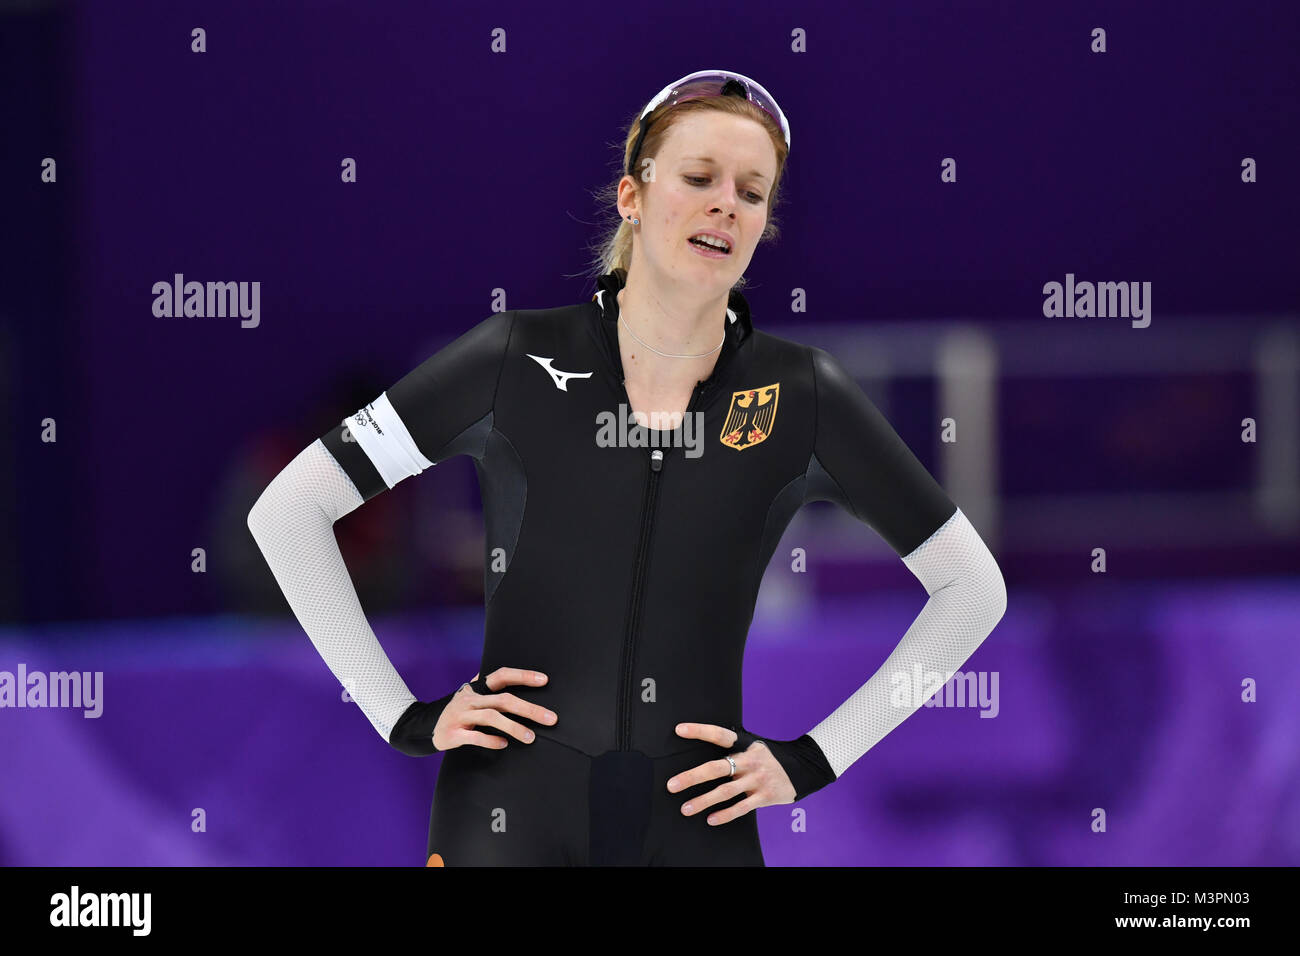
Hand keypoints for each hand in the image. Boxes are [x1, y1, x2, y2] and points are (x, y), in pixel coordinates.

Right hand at [432, 667, 556, 750]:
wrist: (424, 727)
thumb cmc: (459, 712)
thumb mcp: (473, 697)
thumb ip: (493, 692)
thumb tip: (524, 685)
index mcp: (477, 687)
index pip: (502, 675)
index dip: (523, 675)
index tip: (544, 680)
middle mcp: (469, 698)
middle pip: (503, 700)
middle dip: (529, 709)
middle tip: (551, 719)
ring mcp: (460, 715)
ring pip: (491, 717)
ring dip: (514, 727)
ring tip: (531, 737)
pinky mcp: (453, 734)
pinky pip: (475, 736)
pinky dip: (490, 740)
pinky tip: (504, 744)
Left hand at [666, 722, 795, 825]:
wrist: (805, 767)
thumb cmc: (771, 757)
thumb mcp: (754, 746)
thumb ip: (733, 749)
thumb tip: (705, 756)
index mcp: (745, 744)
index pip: (719, 735)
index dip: (699, 731)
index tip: (679, 730)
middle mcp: (750, 761)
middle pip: (716, 768)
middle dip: (692, 777)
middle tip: (672, 785)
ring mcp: (757, 779)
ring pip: (726, 792)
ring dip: (703, 801)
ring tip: (685, 808)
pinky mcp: (765, 796)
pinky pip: (741, 807)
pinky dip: (725, 814)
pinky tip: (711, 819)